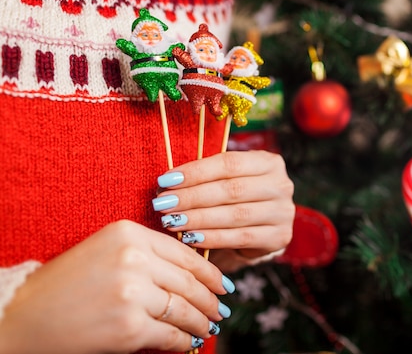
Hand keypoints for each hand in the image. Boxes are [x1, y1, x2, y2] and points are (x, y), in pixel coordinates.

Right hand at [0, 220, 233, 353]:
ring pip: (185, 309)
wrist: (24, 316)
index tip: (222, 284)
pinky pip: (171, 335)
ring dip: (202, 322)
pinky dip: (184, 342)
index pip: (185, 253)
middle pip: (189, 282)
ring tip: (209, 328)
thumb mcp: (107, 251)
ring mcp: (133, 293)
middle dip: (211, 300)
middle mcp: (134, 258)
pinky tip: (189, 343)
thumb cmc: (67, 285)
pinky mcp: (130, 327)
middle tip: (222, 310)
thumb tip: (192, 275)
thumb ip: (148, 254)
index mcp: (129, 233)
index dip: (210, 272)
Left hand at [154, 150, 294, 266]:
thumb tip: (167, 182)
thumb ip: (206, 178)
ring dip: (199, 218)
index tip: (166, 180)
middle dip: (192, 197)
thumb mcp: (228, 180)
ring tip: (171, 221)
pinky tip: (191, 238)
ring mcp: (283, 212)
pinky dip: (213, 238)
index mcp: (268, 162)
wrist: (264, 229)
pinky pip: (241, 237)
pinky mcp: (280, 236)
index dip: (196, 172)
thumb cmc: (238, 199)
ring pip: (235, 214)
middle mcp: (281, 185)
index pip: (228, 164)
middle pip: (231, 189)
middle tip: (163, 204)